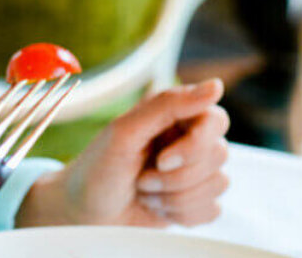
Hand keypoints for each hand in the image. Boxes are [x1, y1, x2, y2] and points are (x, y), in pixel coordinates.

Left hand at [17, 79, 229, 227]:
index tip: (162, 160)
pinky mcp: (194, 202)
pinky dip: (180, 214)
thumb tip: (216, 86)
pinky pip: (212, 210)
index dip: (195, 144)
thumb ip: (168, 105)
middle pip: (219, 155)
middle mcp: (189, 141)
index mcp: (175, 117)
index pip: (216, 120)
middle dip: (175, 177)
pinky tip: (155, 207)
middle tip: (140, 179)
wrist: (82, 212)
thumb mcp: (124, 132)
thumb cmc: (97, 168)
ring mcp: (194, 173)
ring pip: (218, 185)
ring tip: (143, 191)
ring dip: (174, 197)